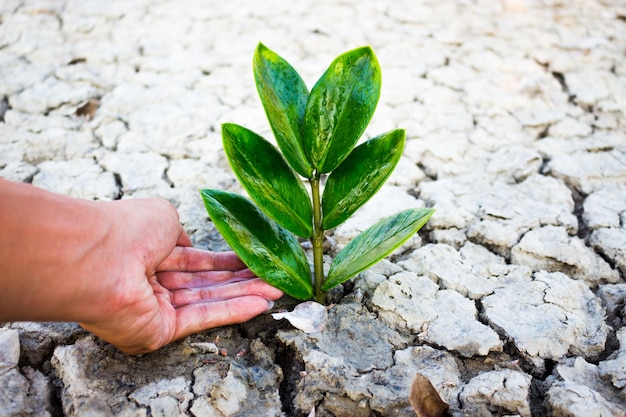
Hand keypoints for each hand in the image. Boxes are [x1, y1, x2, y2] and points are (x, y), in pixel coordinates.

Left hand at [79, 198, 282, 353]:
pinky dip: (233, 312)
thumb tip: (190, 245)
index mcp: (150, 254)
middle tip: (274, 277)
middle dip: (242, 281)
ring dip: (245, 296)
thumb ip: (181, 234)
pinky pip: (202, 319)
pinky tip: (260, 303)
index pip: (195, 261)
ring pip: (209, 302)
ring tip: (277, 289)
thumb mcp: (163, 217)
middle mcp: (152, 283)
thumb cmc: (127, 229)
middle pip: (206, 284)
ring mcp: (156, 310)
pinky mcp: (159, 332)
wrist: (99, 257)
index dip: (225, 262)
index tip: (253, 260)